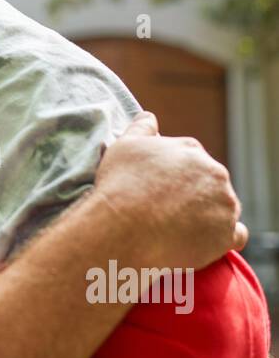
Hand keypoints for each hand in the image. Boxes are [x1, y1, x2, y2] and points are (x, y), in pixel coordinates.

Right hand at [94, 110, 246, 268]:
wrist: (123, 228)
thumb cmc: (120, 186)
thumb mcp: (124, 145)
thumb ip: (141, 127)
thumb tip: (149, 117)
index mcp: (192, 150)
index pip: (191, 162)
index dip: (174, 177)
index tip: (159, 190)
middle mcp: (215, 173)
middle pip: (210, 184)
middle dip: (193, 195)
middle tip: (166, 211)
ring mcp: (224, 204)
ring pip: (223, 208)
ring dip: (208, 215)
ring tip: (180, 229)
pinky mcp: (226, 234)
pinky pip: (236, 235)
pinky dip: (224, 237)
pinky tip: (206, 241)